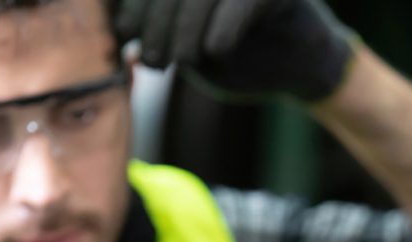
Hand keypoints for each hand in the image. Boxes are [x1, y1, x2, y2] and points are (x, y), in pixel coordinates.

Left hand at [111, 0, 354, 99]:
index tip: (124, 35)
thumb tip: (115, 27)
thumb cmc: (238, 55)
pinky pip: (242, 4)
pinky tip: (214, 52)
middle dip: (156, 22)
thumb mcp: (188, 47)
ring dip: (185, 30)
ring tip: (181, 63)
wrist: (297, 65)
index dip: (135, 6)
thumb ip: (155, 33)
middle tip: (152, 60)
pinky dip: (223, 28)